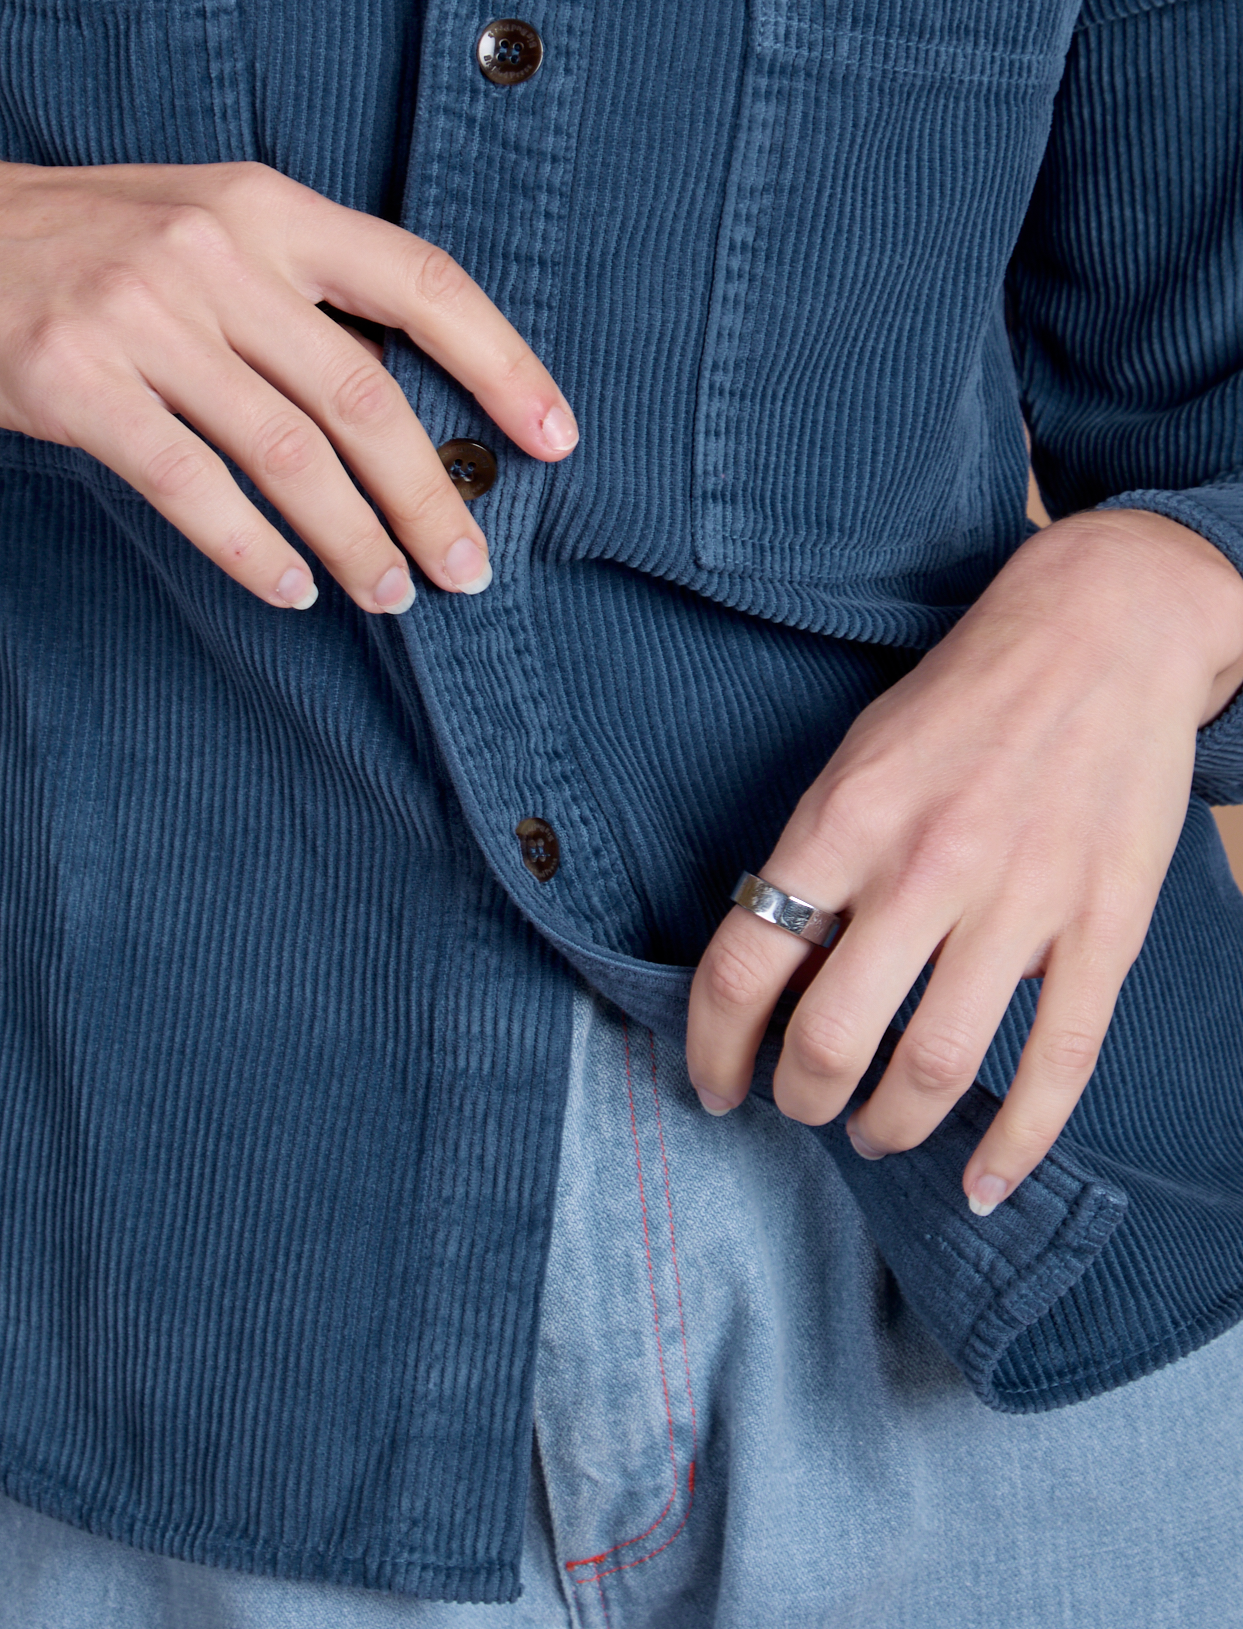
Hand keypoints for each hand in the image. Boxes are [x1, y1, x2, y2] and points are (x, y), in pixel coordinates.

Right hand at [0, 138, 578, 612]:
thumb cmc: (77, 242)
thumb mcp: (200, 223)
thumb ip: (295, 292)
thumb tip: (398, 403)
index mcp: (264, 206)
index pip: (420, 281)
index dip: (502, 363)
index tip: (555, 438)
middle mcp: (215, 253)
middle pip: (362, 393)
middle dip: (430, 494)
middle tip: (471, 569)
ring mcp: (140, 315)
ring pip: (286, 450)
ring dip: (353, 538)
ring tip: (392, 594)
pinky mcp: (73, 380)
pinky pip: (190, 484)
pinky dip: (250, 547)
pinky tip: (290, 588)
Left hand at [686, 509, 1242, 1210]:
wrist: (1103, 632)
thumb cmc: (962, 698)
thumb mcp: (857, 759)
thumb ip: (817, 862)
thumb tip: (781, 971)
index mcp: (845, 821)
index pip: (743, 965)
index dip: (711, 1046)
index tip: (712, 1081)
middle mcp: (925, 868)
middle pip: (830, 1035)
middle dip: (800, 1098)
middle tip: (799, 1108)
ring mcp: (1020, 902)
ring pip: (935, 1065)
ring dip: (890, 1125)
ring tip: (874, 1133)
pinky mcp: (1102, 927)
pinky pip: (1057, 1063)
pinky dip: (1017, 1142)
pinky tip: (984, 1183)